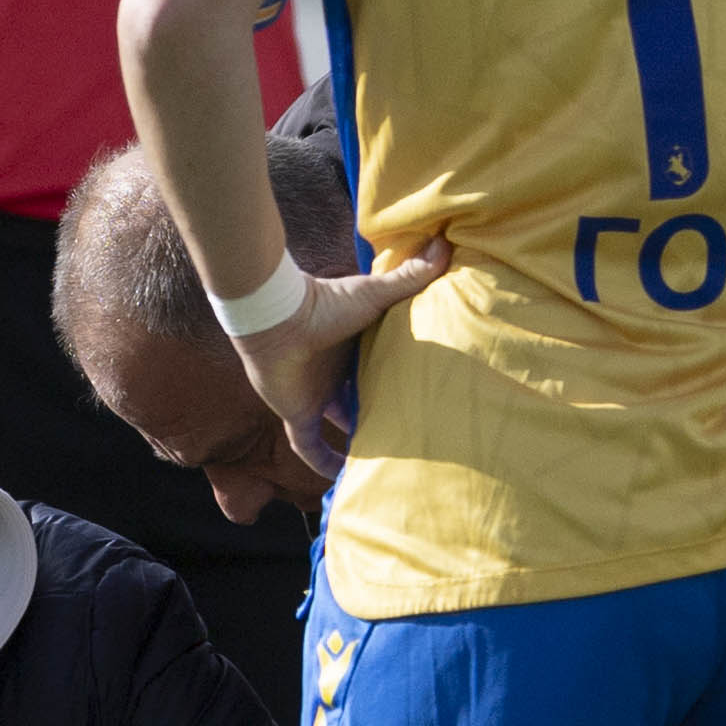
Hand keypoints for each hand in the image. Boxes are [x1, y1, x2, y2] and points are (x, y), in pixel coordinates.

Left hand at [230, 241, 451, 477]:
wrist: (279, 318)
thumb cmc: (325, 303)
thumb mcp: (375, 294)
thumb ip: (409, 277)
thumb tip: (446, 247)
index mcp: (353, 348)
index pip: (378, 370)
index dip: (396, 382)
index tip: (422, 395)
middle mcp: (335, 373)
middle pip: (361, 400)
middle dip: (380, 415)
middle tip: (411, 433)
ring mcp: (314, 395)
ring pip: (339, 425)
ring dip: (355, 442)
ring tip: (384, 462)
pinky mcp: (297, 414)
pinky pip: (309, 447)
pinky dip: (323, 463)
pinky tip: (342, 479)